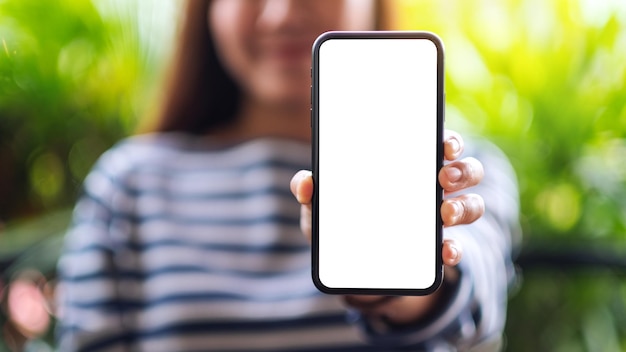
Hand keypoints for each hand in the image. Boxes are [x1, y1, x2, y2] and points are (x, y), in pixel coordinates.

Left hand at [289, 130, 484, 323]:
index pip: (436, 144)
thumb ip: (310, 192)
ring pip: (471, 205)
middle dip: (462, 170)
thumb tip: (304, 184)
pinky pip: (456, 247)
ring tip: (445, 213)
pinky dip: (454, 250)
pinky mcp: (437, 249)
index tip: (444, 143)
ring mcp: (439, 219)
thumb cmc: (341, 223)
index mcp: (407, 167)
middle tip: (444, 176)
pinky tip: (445, 252)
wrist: (353, 268)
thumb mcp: (322, 208)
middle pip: (464, 170)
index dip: (448, 140)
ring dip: (465, 206)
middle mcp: (431, 189)